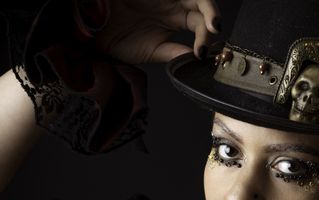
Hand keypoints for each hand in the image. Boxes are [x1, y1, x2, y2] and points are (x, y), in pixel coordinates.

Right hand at [95, 0, 219, 63]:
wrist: (91, 27)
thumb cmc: (118, 38)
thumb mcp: (151, 50)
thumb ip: (173, 53)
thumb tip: (196, 61)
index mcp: (176, 20)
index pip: (201, 27)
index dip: (205, 40)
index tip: (201, 54)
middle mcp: (175, 4)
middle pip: (203, 8)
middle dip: (212, 19)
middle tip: (214, 31)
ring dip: (207, 8)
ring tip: (212, 24)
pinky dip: (192, 0)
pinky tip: (194, 7)